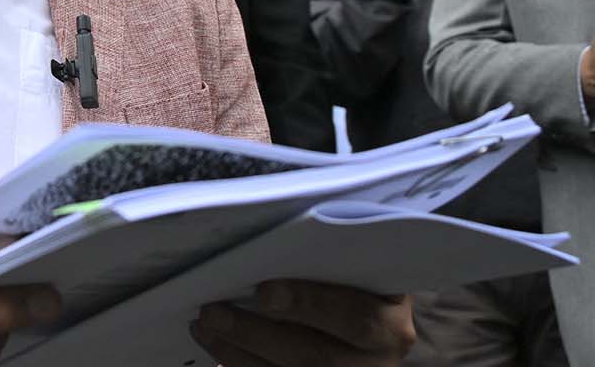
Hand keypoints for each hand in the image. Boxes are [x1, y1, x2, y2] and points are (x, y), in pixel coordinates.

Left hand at [191, 280, 414, 366]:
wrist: (373, 322)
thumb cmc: (359, 281)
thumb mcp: (359, 266)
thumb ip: (329, 258)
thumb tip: (274, 241)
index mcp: (391, 328)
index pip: (354, 319)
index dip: (308, 305)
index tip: (264, 292)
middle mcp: (374, 366)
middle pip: (312, 357)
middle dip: (255, 334)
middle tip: (212, 312)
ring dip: (237, 353)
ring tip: (204, 325)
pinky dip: (240, 366)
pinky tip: (215, 347)